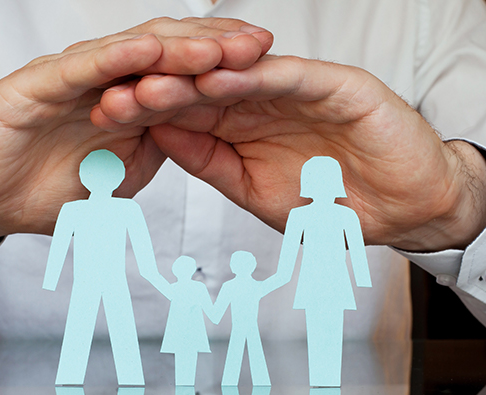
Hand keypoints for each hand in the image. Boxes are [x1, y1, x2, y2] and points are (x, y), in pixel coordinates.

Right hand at [0, 17, 272, 249]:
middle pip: (167, 55)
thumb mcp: (120, 175)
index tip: (268, 69)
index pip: (182, 77)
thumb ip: (155, 150)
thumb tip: (194, 137)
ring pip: (131, 55)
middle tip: (260, 43)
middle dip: (215, 48)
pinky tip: (148, 50)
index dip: (224, 71)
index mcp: (127, 103)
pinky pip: (82, 69)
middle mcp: (104, 82)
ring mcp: (72, 80)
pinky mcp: (37, 86)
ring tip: (220, 43)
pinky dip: (116, 60)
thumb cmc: (51, 188)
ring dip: (176, 48)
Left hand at [101, 54, 485, 251]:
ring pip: (238, 77)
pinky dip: (257, 76)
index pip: (185, 114)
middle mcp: (262, 102)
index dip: (145, 115)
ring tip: (153, 82)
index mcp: (241, 127)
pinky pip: (290, 77)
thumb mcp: (253, 191)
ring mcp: (296, 90)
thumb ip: (210, 163)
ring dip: (195, 79)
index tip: (106, 119)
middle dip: (157, 92)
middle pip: (201, 90)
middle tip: (114, 96)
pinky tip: (221, 77)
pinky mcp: (335, 85)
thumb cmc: (329, 205)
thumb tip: (161, 138)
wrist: (398, 209)